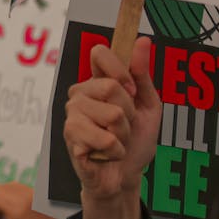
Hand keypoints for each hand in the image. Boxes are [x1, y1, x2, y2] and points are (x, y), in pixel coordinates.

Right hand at [63, 37, 159, 218]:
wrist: (125, 177)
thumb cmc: (134, 142)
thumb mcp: (148, 106)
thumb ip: (142, 75)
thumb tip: (142, 41)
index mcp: (96, 82)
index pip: (99, 53)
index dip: (121, 69)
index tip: (131, 90)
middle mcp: (79, 94)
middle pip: (112, 86)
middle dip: (129, 112)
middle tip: (123, 127)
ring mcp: (72, 116)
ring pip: (112, 115)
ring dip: (123, 135)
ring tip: (115, 142)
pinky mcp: (70, 138)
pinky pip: (104, 139)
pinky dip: (115, 151)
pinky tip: (106, 155)